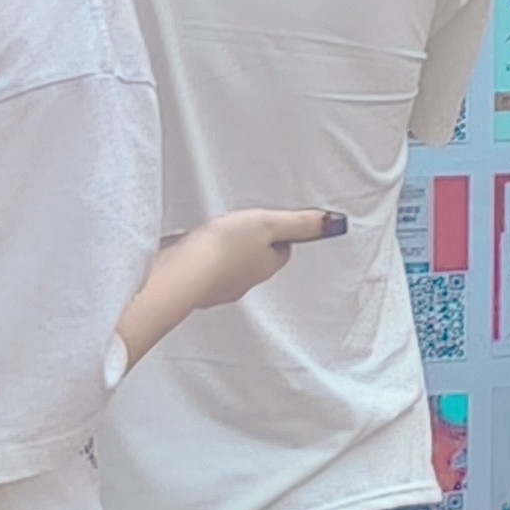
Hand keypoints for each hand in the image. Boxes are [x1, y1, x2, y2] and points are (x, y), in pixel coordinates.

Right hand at [166, 206, 330, 310]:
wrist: (178, 274)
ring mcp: (215, 287)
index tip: (275, 223)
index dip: (280, 235)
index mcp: (266, 267)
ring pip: (225, 267)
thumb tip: (331, 222)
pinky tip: (184, 248)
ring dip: (220, 253)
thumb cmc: (221, 250)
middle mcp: (243, 282)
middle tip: (241, 228)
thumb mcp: (268, 224)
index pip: (282, 251)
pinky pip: (197, 271)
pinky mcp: (189, 287)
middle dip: (248, 244)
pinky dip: (194, 260)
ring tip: (212, 236)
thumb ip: (299, 223)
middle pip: (253, 260)